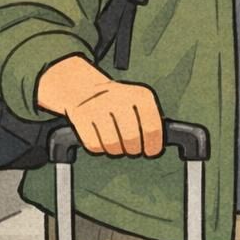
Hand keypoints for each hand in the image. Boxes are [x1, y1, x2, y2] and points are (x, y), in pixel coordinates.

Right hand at [37, 55, 164, 156]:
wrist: (85, 88)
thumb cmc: (119, 102)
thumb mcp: (139, 103)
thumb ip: (151, 122)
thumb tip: (158, 145)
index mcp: (139, 95)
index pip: (152, 127)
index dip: (153, 144)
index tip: (152, 151)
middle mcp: (119, 97)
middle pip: (131, 138)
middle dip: (134, 149)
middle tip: (133, 149)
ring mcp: (98, 106)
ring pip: (112, 144)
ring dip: (117, 150)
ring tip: (118, 144)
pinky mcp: (81, 116)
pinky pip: (94, 144)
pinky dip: (100, 147)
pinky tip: (102, 139)